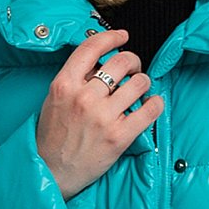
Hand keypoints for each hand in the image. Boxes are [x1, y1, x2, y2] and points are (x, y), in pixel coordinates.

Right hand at [35, 28, 163, 200]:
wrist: (51, 172)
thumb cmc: (52, 137)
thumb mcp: (54, 99)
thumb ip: (74, 79)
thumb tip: (101, 61)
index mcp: (64, 85)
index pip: (91, 47)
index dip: (111, 37)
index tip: (122, 36)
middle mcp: (84, 97)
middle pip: (121, 61)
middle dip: (132, 61)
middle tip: (133, 70)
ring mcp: (103, 117)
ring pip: (139, 83)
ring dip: (144, 82)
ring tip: (139, 90)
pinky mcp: (119, 136)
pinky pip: (150, 110)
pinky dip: (156, 103)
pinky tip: (152, 104)